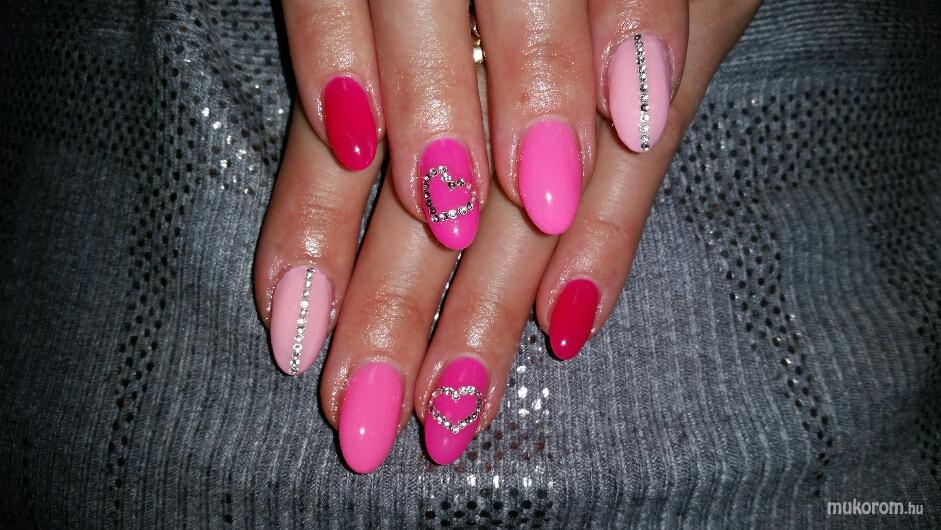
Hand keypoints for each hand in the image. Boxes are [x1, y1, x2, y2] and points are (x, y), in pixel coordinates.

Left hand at [253, 0, 759, 473]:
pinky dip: (607, 245)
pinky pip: (643, 161)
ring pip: (526, 198)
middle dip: (393, 309)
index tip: (297, 341)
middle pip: (428, 190)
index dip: (312, 239)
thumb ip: (352, 57)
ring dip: (485, 307)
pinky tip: (570, 330)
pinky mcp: (682, 22)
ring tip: (450, 408)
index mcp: (399, 2)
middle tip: (362, 422)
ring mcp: (573, 32)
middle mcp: (479, 21)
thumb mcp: (385, 1)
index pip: (340, 139)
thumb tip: (333, 176)